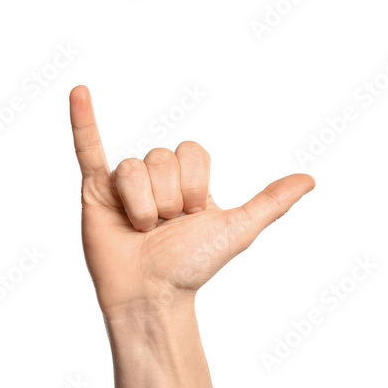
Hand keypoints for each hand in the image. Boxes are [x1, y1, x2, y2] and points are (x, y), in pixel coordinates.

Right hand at [70, 85, 314, 319]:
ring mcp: (125, 182)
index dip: (194, 183)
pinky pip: (87, 149)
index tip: (193, 215)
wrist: (152, 295)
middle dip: (167, 198)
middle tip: (163, 227)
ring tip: (140, 229)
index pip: (192, 151)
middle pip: (162, 157)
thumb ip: (270, 202)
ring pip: (133, 166)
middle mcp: (157, 177)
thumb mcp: (236, 231)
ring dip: (141, 204)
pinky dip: (81, 120)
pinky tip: (79, 92)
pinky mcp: (96, 191)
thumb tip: (309, 179)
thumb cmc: (191, 267)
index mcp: (187, 181)